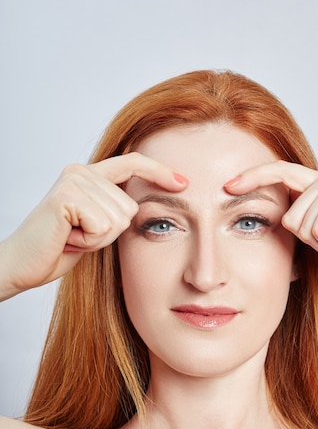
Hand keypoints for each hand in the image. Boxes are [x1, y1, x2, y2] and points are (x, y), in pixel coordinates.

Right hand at [0, 153, 187, 300]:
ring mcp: (73, 181)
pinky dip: (90, 242)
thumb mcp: (95, 226)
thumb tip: (146, 208)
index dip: (159, 172)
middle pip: (130, 207)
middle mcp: (81, 172)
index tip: (183, 182)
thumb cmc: (58, 248)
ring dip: (99, 239)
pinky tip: (69, 239)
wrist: (23, 264)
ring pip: (119, 219)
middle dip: (111, 233)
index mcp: (89, 176)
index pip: (132, 164)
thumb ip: (114, 210)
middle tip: (81, 237)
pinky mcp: (66, 196)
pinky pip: (103, 226)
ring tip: (73, 237)